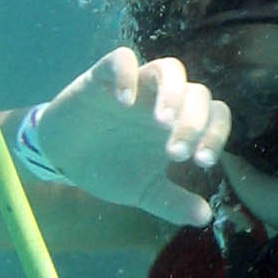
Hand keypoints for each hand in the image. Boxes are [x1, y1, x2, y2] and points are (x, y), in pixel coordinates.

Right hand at [34, 49, 229, 226]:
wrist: (62, 158)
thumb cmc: (109, 167)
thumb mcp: (143, 191)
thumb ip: (173, 202)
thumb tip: (205, 218)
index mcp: (178, 125)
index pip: (215, 115)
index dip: (216, 134)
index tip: (202, 162)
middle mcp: (162, 100)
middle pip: (197, 93)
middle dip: (192, 123)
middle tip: (175, 153)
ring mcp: (136, 86)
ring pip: (169, 68)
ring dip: (172, 93)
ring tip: (161, 122)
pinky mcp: (102, 77)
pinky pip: (121, 59)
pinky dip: (126, 74)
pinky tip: (123, 100)